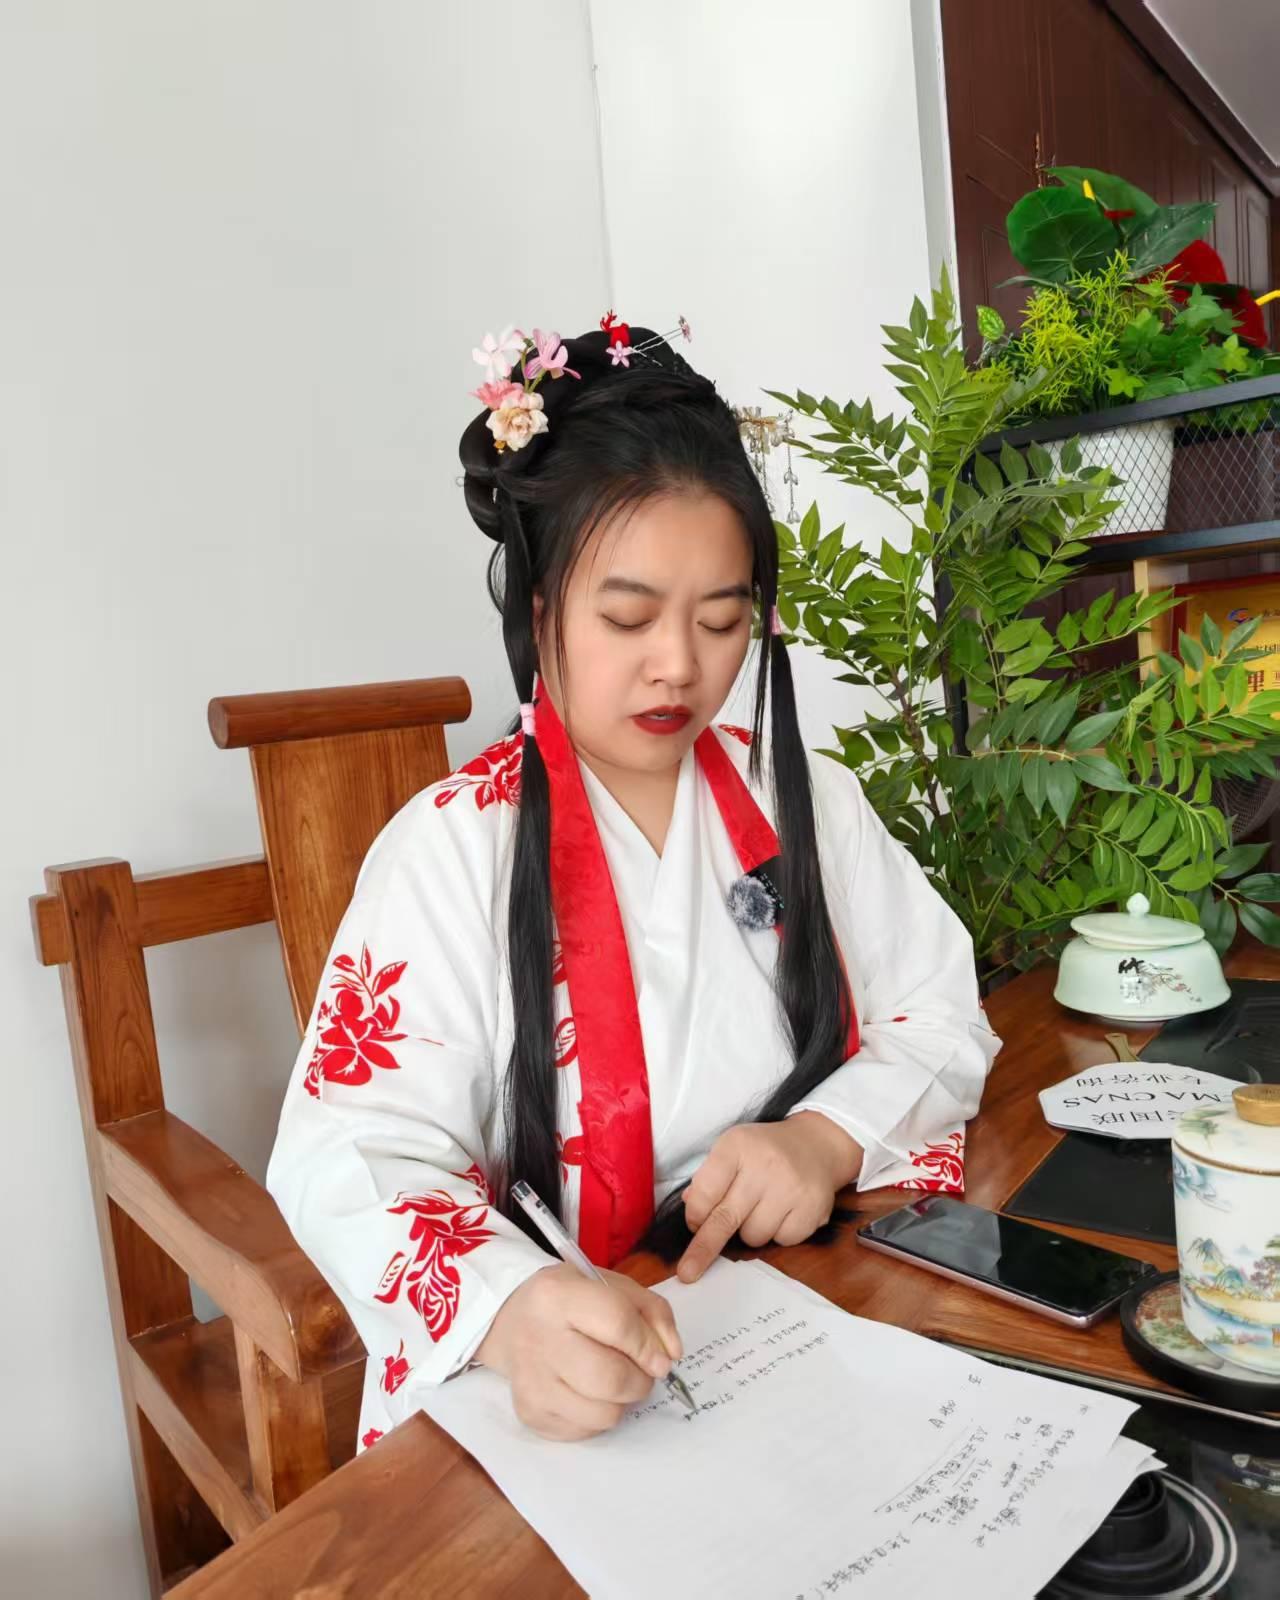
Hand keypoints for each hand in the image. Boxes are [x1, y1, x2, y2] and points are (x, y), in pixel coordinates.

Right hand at [475, 1264, 682, 1440]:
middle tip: (641, 1372)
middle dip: (640, 1381)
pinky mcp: (530, 1414)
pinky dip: (599, 1416)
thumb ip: (652, 1313)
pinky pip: (586, 1431)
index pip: (618, 1324)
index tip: (662, 1359)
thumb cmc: (571, 1300)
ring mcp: (531, 1382)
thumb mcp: (612, 1287)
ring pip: (603, 1414)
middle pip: (611, 1379)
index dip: (649, 1346)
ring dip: (621, 1402)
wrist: (512, 1319)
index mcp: (559, 1296)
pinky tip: (588, 1391)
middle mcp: (539, 1339)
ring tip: (613, 1380)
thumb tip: (671, 1356)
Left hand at [677, 1113, 862, 1283]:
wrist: (815, 1145)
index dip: (695, 1215)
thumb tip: (691, 1207)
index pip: (705, 1190)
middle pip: (726, 1218)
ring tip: (761, 1209)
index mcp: (737, 1146)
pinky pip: (782, 1241)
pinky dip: (778, 1234)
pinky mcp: (812, 1208)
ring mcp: (791, 1187)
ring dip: (750, 1232)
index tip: (694, 1225)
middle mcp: (765, 1164)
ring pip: (754, 1236)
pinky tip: (783, 1212)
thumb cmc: (763, 1152)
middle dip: (704, 1248)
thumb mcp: (732, 1150)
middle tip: (688, 1272)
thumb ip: (709, 1178)